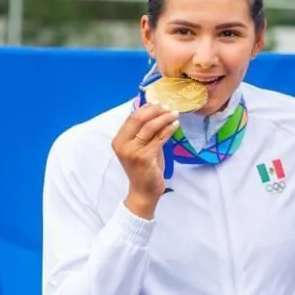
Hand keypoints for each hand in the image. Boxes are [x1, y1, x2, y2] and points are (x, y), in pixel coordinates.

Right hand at [111, 103, 178, 217]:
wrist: (144, 191)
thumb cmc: (145, 169)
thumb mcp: (142, 147)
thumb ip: (146, 132)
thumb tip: (157, 111)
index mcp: (118, 140)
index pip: (132, 117)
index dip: (146, 108)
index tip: (160, 103)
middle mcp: (122, 144)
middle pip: (138, 118)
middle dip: (155, 110)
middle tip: (169, 107)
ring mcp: (132, 151)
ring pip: (150, 127)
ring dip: (164, 118)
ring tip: (175, 114)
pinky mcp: (144, 157)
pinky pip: (159, 138)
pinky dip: (168, 129)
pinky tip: (175, 125)